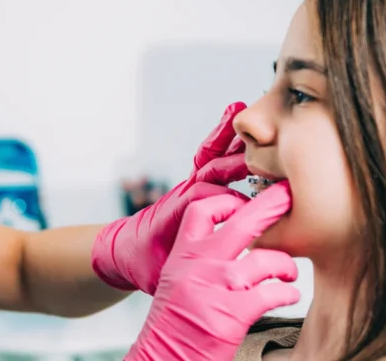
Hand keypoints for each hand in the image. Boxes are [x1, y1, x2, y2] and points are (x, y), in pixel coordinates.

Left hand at [92, 102, 250, 293]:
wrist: (126, 254)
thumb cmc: (147, 266)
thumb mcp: (163, 275)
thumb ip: (183, 272)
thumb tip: (207, 276)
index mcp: (177, 216)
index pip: (205, 200)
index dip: (229, 200)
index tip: (256, 203)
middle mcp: (185, 196)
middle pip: (211, 172)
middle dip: (234, 160)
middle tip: (260, 144)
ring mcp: (190, 187)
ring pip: (212, 158)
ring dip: (226, 137)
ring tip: (240, 109)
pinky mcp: (194, 184)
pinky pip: (210, 155)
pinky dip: (221, 135)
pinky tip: (233, 110)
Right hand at [127, 182, 299, 360]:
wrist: (161, 358)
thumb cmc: (172, 324)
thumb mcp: (176, 281)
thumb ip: (197, 260)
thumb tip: (228, 244)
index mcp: (182, 254)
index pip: (203, 210)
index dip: (227, 202)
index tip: (245, 205)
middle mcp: (199, 265)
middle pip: (242, 223)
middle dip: (271, 207)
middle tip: (289, 197)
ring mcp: (216, 287)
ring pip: (266, 259)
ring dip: (286, 265)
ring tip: (290, 273)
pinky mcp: (233, 313)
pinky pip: (273, 293)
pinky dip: (287, 293)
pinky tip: (289, 295)